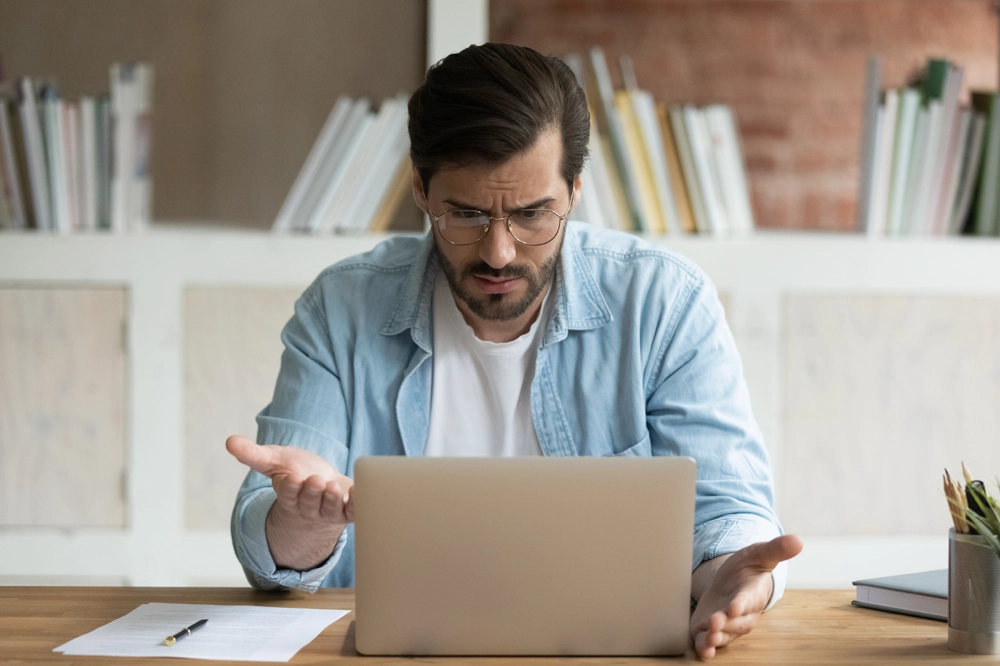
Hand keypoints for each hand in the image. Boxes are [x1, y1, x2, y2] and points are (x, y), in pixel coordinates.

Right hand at [226, 435, 353, 568]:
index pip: (288, 493)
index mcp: (290, 495)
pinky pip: (355, 511)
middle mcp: (310, 507)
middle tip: (315, 481)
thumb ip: (253, 454)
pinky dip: (359, 505)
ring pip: (331, 509)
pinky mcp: (349, 510)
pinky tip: (362, 494)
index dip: (291, 487)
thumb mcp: (274, 462)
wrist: (323, 487)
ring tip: (334, 488)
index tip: (292, 477)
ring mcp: (330, 511)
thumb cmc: (296, 472)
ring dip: (334, 499)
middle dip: (312, 493)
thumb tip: (229, 441)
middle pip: (310, 502)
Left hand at [689, 534, 802, 659]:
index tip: (735, 606)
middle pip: (735, 622)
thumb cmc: (747, 570)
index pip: (748, 600)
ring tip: (708, 639)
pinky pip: (710, 643)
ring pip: (724, 635)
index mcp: (752, 594)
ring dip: (716, 638)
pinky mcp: (711, 630)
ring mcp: (727, 625)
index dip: (742, 604)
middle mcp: (742, 614)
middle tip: (714, 622)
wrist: (731, 582)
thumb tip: (798, 540)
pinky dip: (706, 648)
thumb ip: (775, 549)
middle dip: (725, 624)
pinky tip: (703, 651)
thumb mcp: (758, 555)